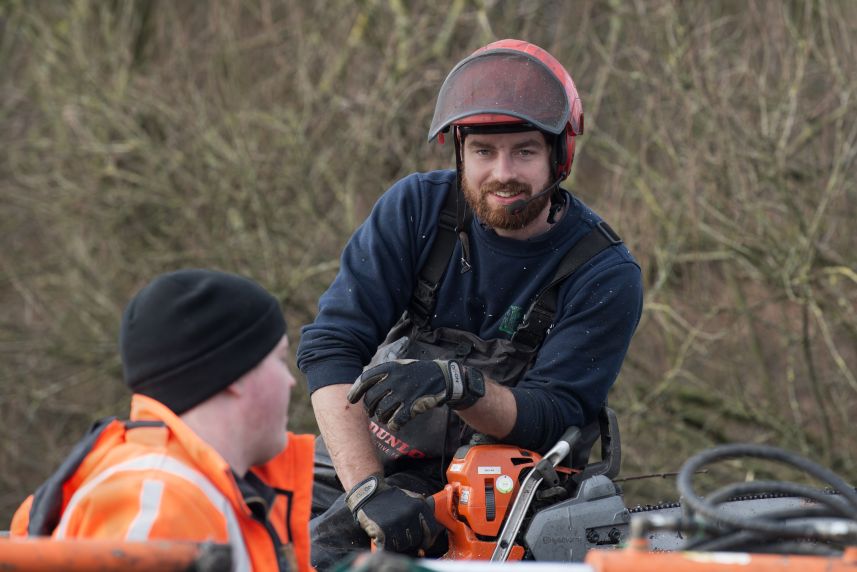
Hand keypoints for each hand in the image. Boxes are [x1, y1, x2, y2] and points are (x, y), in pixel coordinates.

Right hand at [346, 474, 441, 553]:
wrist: (368, 493)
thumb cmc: (390, 499)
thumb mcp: (412, 499)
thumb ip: (423, 514)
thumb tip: (431, 537)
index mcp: (419, 506)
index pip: (432, 530)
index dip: (428, 539)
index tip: (423, 543)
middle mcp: (410, 514)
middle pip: (417, 539)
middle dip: (410, 541)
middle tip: (400, 534)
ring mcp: (397, 523)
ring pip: (404, 545)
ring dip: (397, 543)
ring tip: (390, 532)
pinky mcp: (383, 531)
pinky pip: (390, 547)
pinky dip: (386, 545)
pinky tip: (383, 537)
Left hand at [347, 359, 484, 430]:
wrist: (443, 377)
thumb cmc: (418, 373)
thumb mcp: (400, 366)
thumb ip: (384, 374)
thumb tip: (364, 387)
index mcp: (390, 368)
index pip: (365, 379)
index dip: (356, 391)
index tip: (351, 400)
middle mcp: (394, 380)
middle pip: (371, 399)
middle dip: (370, 408)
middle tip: (373, 412)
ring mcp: (404, 393)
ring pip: (382, 412)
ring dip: (381, 418)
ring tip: (385, 418)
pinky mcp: (413, 406)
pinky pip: (396, 421)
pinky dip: (393, 425)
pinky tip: (395, 424)